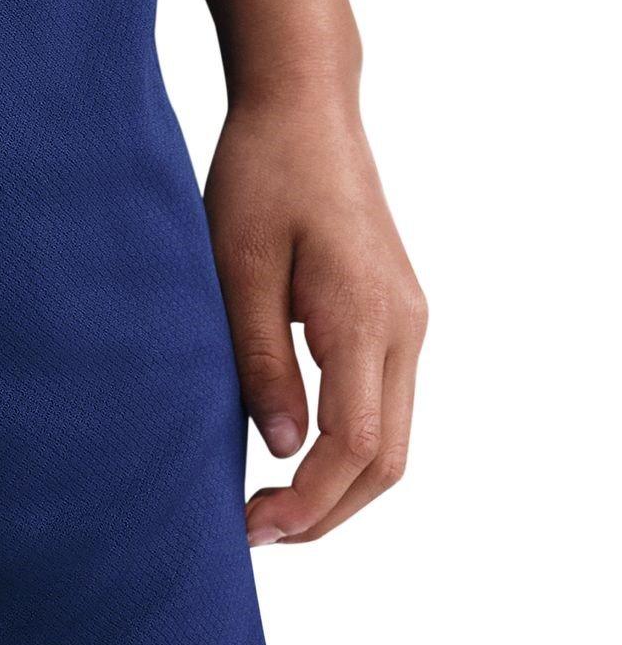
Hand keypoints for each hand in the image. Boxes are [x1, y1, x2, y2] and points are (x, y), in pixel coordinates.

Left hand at [205, 96, 426, 545]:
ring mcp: (407, 322)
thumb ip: (259, 359)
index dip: (308, 502)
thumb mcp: (237, 268)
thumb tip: (280, 447)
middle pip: (386, 459)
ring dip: (337, 487)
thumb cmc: (261, 175)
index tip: (252, 529)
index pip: (355, 446)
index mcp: (366, 319)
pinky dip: (347, 450)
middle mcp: (404, 328)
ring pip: (392, 438)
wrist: (304, 109)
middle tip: (253, 535)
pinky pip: (383, 404)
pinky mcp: (393, 315)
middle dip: (325, 512)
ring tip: (267, 511)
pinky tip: (291, 460)